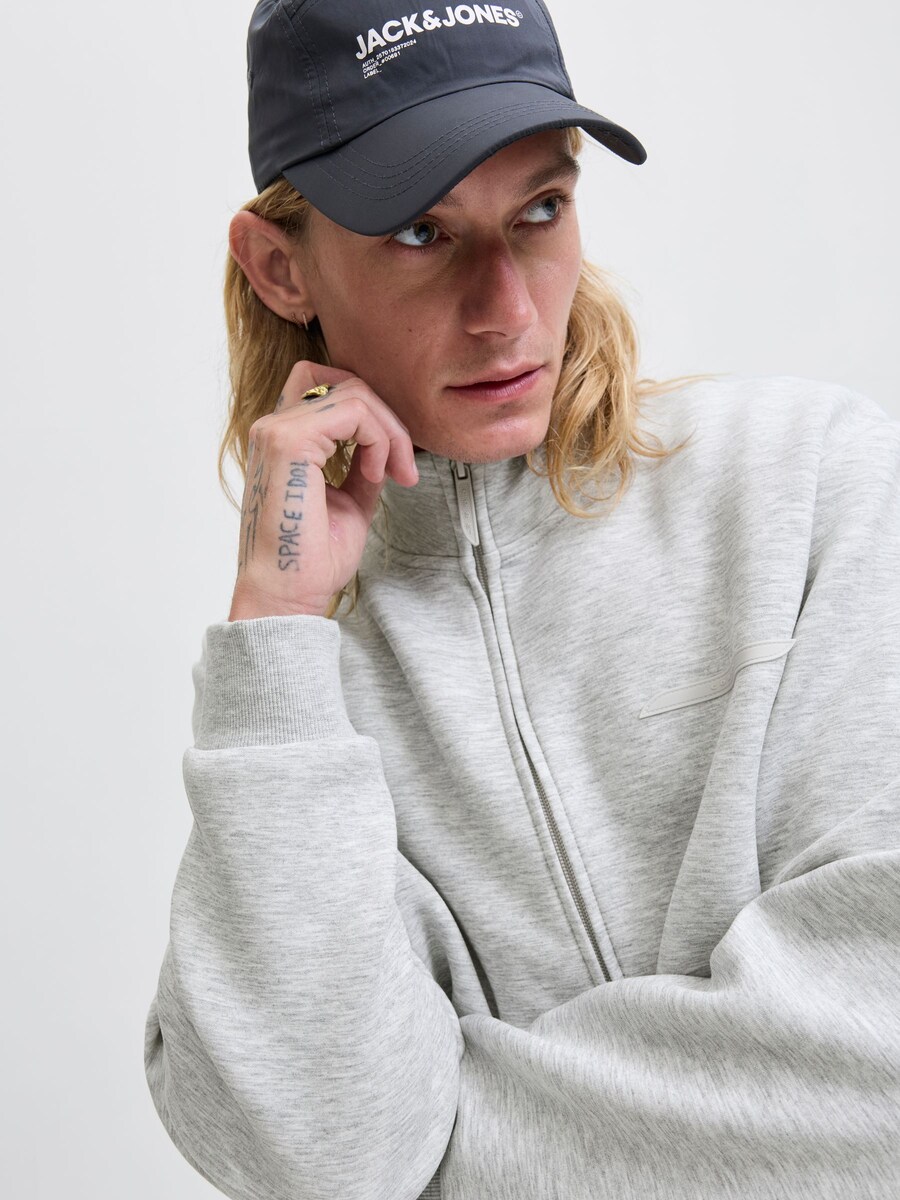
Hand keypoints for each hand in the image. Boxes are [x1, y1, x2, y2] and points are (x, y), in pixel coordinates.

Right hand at [228, 362, 418, 619]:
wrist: (288, 595)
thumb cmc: (312, 560)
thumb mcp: (350, 502)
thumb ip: (362, 466)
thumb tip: (387, 446)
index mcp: (283, 439)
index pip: (331, 390)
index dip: (373, 418)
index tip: (394, 469)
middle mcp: (273, 427)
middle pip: (345, 382)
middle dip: (388, 419)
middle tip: (405, 469)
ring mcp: (276, 430)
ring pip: (354, 393)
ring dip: (389, 432)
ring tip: (392, 474)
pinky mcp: (289, 441)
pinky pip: (354, 412)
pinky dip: (379, 439)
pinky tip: (375, 475)